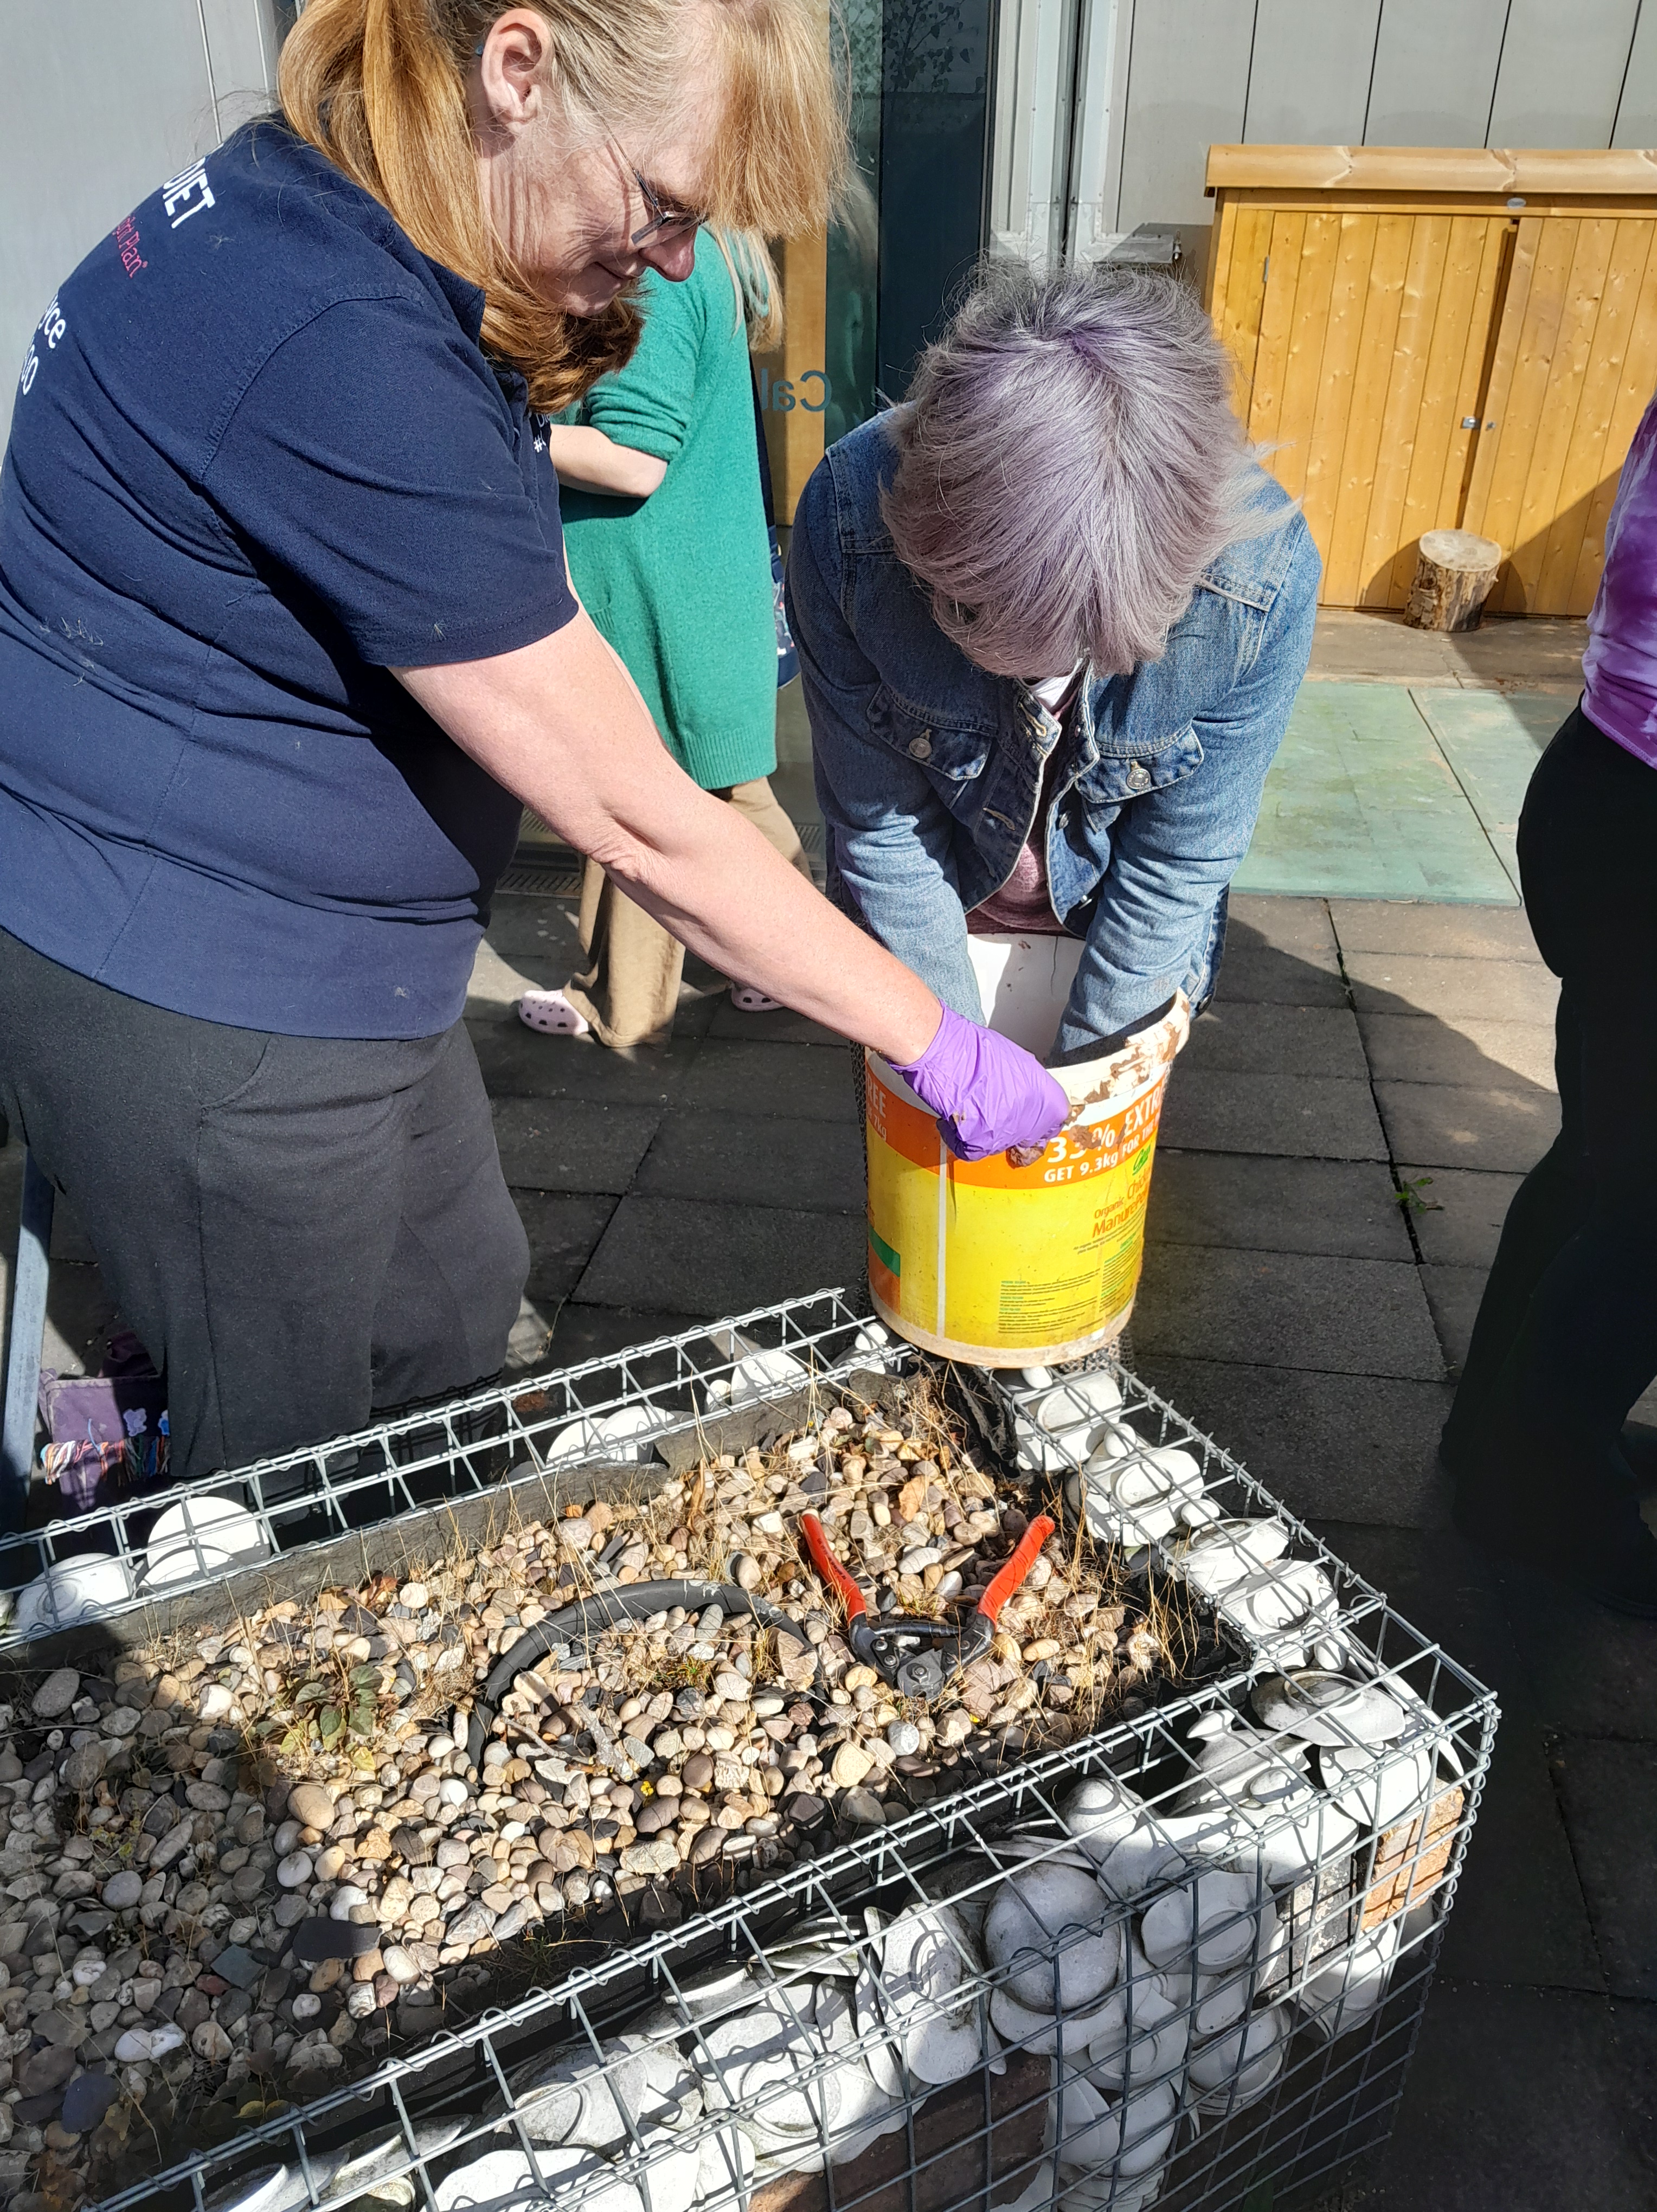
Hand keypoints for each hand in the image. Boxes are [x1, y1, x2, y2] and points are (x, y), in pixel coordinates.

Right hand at [891, 1007, 1068, 1160]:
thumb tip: (1025, 1094)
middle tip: (997, 1113)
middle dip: (1015, 1127)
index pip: (1055, 1119)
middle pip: (1029, 1136)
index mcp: (1047, 1098)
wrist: (947, 1054)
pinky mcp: (979, 1145)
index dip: (1040, 1117)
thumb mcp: (1017, 1061)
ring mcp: (1006, 1136)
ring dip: (987, 1132)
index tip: (1033, 1116)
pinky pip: (973, 1151)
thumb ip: (1029, 1084)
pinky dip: (960, 1139)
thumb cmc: (977, 1049)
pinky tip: (954, 1121)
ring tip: (972, 1109)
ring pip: (1000, 1144)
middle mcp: (1031, 1120)